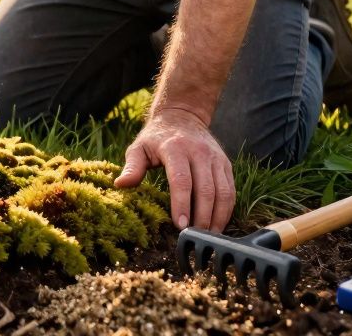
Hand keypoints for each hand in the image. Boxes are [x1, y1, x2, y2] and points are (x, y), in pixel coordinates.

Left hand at [113, 108, 234, 231]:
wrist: (183, 116)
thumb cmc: (157, 137)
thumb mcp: (139, 147)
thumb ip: (132, 166)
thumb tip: (121, 184)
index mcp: (176, 149)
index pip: (181, 180)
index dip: (181, 204)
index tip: (180, 225)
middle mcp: (199, 152)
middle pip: (205, 190)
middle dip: (201, 216)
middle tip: (194, 236)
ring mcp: (215, 158)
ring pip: (223, 192)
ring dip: (217, 217)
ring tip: (207, 235)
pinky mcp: (225, 164)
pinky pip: (230, 190)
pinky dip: (227, 209)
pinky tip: (218, 224)